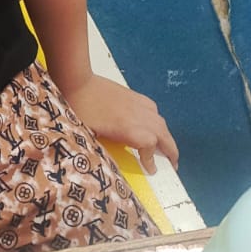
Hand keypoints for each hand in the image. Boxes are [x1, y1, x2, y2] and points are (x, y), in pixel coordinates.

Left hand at [62, 75, 178, 172]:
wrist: (77, 81)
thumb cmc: (79, 110)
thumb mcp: (91, 136)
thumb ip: (106, 147)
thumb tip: (112, 159)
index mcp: (128, 128)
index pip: (149, 146)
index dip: (151, 160)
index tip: (151, 170)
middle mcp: (139, 116)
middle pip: (163, 135)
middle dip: (170, 151)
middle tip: (173, 164)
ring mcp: (138, 104)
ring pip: (161, 122)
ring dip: (167, 137)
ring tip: (167, 148)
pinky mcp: (134, 95)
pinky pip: (153, 110)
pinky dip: (158, 122)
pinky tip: (154, 126)